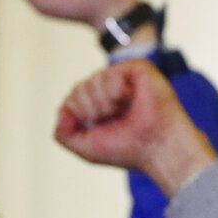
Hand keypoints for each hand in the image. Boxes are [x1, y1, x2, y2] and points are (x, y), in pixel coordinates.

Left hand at [54, 60, 215, 195]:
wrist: (155, 148)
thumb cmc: (124, 149)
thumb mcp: (84, 147)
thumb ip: (62, 133)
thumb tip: (62, 110)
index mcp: (95, 105)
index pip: (69, 101)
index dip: (79, 116)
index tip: (99, 128)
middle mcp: (107, 89)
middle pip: (77, 89)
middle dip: (89, 110)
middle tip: (113, 119)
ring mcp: (122, 77)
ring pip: (91, 81)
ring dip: (103, 104)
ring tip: (122, 110)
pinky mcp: (137, 68)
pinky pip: (109, 74)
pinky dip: (115, 92)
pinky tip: (130, 98)